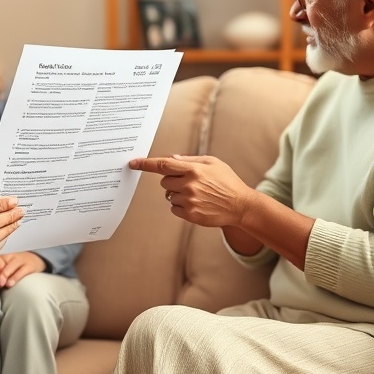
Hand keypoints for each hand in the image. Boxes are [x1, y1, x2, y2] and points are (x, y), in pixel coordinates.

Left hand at [0, 252, 45, 289]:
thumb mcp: (2, 268)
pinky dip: (15, 277)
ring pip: (11, 265)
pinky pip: (22, 271)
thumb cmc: (13, 268)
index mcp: (0, 257)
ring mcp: (20, 260)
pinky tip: (10, 284)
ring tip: (0, 284)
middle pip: (0, 263)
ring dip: (5, 274)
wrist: (35, 261)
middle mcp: (9, 256)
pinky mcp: (29, 265)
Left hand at [129, 154, 250, 228]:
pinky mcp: (190, 214)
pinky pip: (174, 208)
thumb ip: (190, 160)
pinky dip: (182, 206)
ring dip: (178, 194)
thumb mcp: (213, 163)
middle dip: (172, 181)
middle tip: (189, 183)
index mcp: (193, 169)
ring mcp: (189, 201)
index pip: (163, 165)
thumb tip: (172, 158)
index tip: (133, 163)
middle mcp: (189, 185)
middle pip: (164, 182)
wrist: (240, 205)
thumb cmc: (227, 181)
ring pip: (169, 196)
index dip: (145, 164)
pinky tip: (197, 204)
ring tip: (198, 195)